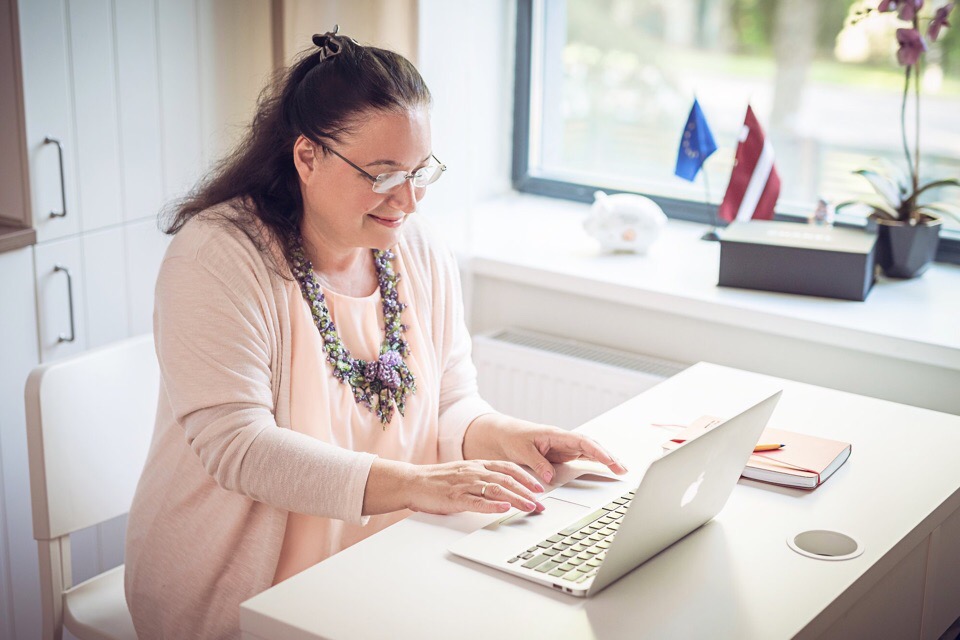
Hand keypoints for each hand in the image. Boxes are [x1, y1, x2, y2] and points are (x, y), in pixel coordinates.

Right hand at [362, 458, 544, 516]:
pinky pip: (477, 501)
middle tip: (541, 504)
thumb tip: (501, 490)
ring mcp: (465, 484)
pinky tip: (504, 509)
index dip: (525, 477)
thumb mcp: (463, 474)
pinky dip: (493, 506)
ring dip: (516, 499)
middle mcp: (474, 472)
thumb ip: (480, 478)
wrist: (412, 482)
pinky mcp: (455, 498)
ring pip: (496, 490)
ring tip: (530, 507)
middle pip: (507, 480)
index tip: (539, 487)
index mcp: (476, 465)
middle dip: (527, 492)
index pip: (507, 468)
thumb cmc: (437, 481)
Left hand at [463, 414, 627, 484]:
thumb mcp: (522, 451)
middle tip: (623, 468)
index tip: (609, 460)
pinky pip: (583, 457)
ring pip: (590, 452)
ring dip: (606, 459)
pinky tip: (608, 467)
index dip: (597, 451)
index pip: (582, 442)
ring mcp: (565, 448)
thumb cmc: (513, 438)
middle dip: (609, 456)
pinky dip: (596, 462)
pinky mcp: (563, 455)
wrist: (503, 435)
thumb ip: (538, 463)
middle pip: (592, 446)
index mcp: (556, 435)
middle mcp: (564, 440)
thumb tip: (551, 476)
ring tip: (622, 469)